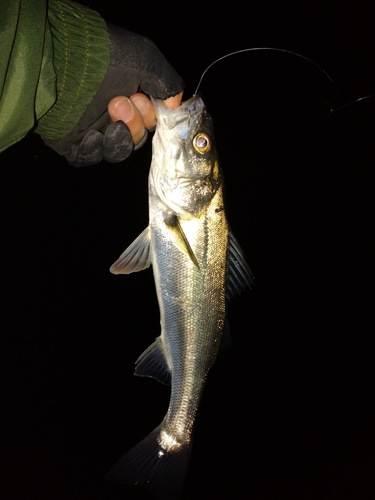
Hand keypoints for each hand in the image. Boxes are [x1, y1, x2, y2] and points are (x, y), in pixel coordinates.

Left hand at [42, 24, 183, 166]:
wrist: (62, 67)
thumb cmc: (103, 59)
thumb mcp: (146, 60)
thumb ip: (168, 82)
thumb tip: (174, 105)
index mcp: (127, 95)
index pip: (150, 119)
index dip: (152, 115)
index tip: (144, 99)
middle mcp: (110, 114)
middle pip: (137, 137)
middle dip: (136, 122)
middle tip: (121, 101)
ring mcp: (93, 130)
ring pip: (119, 150)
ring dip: (121, 134)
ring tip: (110, 110)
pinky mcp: (75, 144)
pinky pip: (93, 157)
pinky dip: (97, 146)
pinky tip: (93, 131)